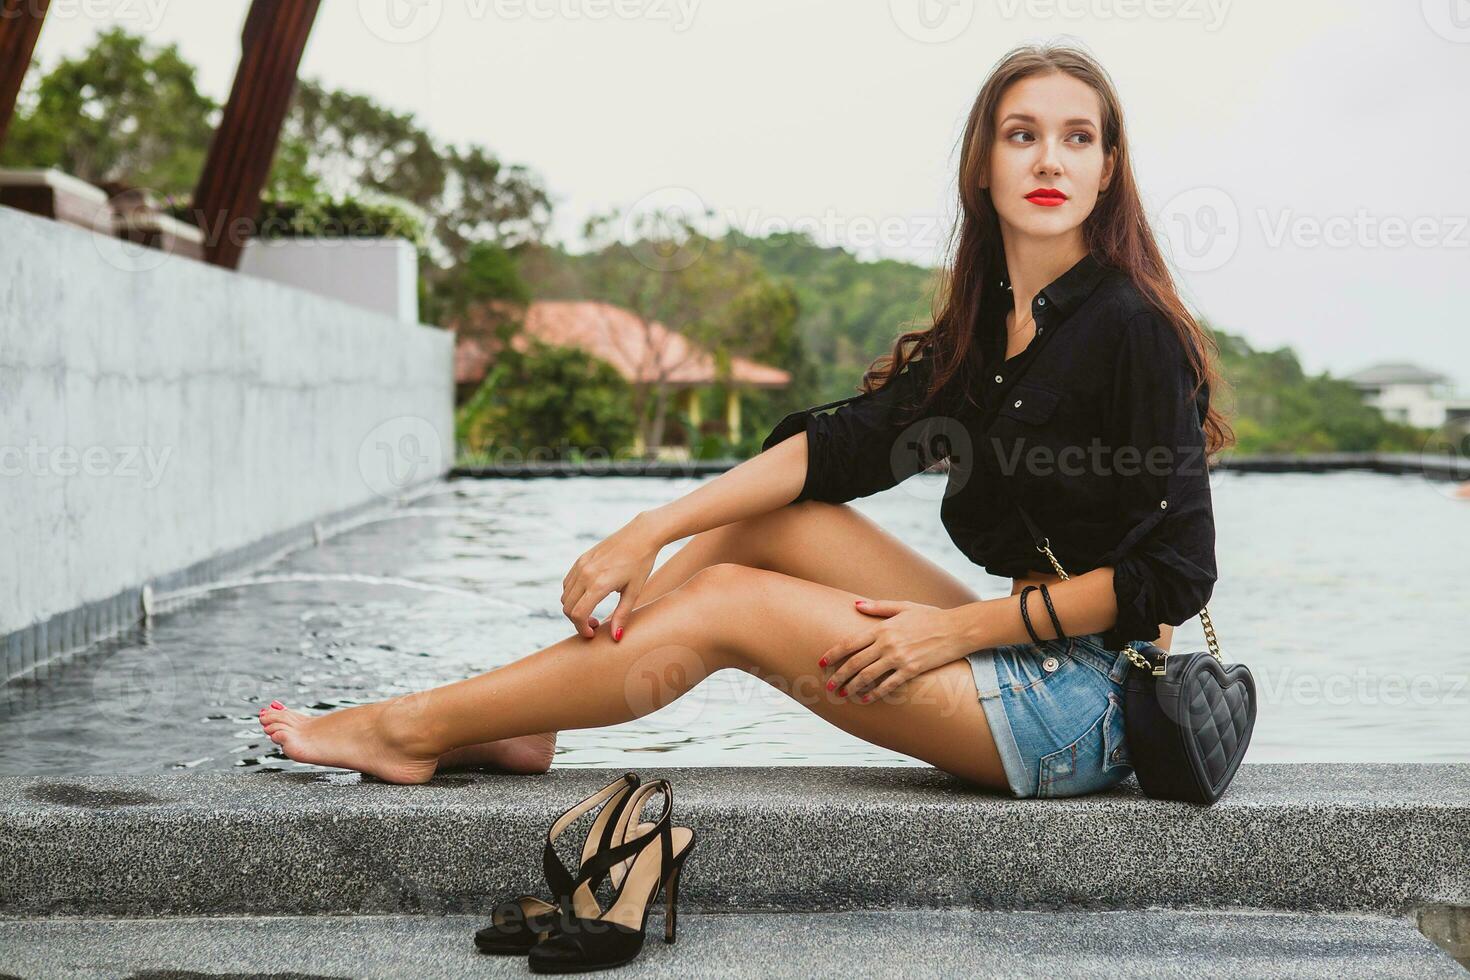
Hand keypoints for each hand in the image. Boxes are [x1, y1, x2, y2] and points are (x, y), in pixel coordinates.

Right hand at [561, 512, 663, 640]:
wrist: (641, 535)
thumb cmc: (641, 564)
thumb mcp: (634, 592)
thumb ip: (622, 616)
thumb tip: (616, 638)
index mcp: (599, 584)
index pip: (578, 614)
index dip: (582, 629)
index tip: (593, 633)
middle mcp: (585, 574)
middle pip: (568, 607)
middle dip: (577, 621)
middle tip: (595, 624)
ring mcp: (581, 565)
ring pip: (565, 596)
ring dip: (574, 608)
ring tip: (592, 611)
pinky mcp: (581, 559)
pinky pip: (568, 583)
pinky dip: (572, 595)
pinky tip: (589, 596)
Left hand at [819, 599, 970, 702]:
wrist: (957, 629)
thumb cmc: (931, 616)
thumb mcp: (904, 606)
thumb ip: (878, 607)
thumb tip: (855, 605)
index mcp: (883, 628)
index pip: (850, 643)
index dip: (833, 654)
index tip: (822, 662)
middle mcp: (888, 644)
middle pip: (855, 662)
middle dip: (839, 675)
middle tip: (829, 685)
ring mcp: (900, 658)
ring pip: (869, 676)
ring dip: (853, 686)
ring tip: (843, 694)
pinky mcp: (912, 670)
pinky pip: (889, 685)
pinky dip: (875, 693)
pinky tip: (866, 699)